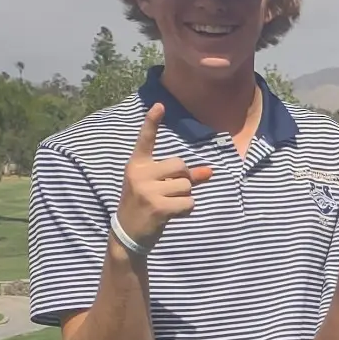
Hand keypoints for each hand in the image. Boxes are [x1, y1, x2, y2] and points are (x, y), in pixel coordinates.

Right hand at [116, 102, 213, 250]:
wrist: (128, 233)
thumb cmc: (146, 205)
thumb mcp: (158, 187)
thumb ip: (184, 177)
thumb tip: (210, 171)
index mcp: (136, 165)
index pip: (145, 140)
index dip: (152, 122)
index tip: (160, 105)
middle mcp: (139, 174)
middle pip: (180, 166)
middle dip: (183, 180)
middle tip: (167, 193)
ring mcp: (146, 190)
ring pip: (186, 186)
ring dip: (184, 198)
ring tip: (167, 205)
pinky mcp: (157, 206)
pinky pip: (188, 202)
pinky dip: (186, 210)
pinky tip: (171, 215)